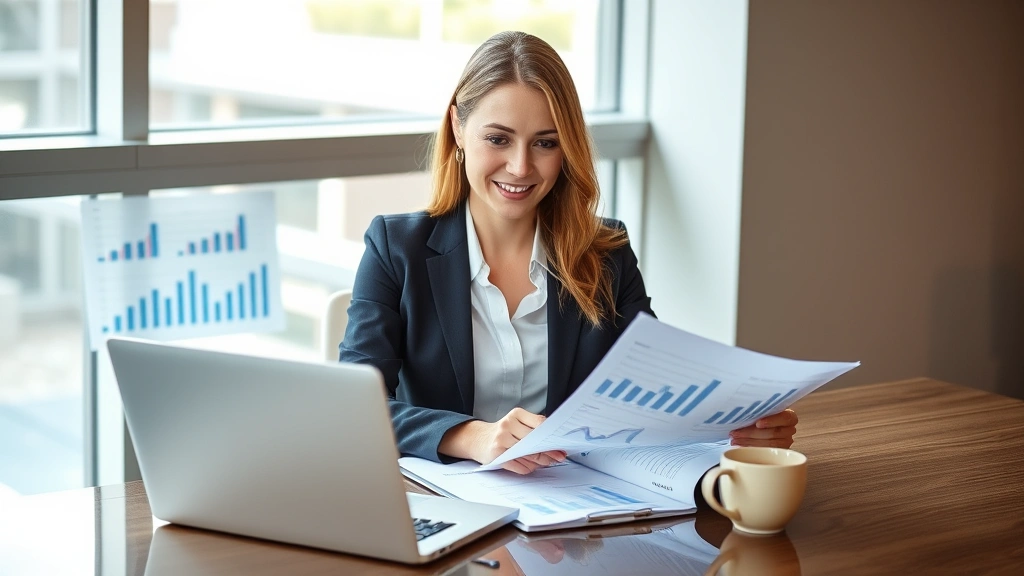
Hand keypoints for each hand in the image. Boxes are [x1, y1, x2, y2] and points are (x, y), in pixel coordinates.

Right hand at [439, 407, 566, 473]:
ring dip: (541, 462)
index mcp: (516, 415)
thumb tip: (554, 440)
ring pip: (529, 455)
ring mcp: (501, 441)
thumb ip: (533, 427)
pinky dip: (528, 468)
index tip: (561, 443)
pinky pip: (520, 466)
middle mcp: (508, 426)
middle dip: (550, 451)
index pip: (540, 424)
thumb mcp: (516, 423)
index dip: (552, 435)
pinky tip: (531, 466)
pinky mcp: (497, 455)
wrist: (477, 439)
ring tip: (546, 462)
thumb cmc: (502, 432)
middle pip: (535, 442)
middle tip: (559, 457)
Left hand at [728, 409, 797, 447]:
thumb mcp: (760, 410)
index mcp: (789, 416)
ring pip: (769, 444)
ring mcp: (785, 442)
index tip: (757, 423)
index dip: (772, 421)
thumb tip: (742, 411)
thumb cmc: (759, 415)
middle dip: (752, 433)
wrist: (759, 427)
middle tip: (735, 433)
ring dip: (749, 442)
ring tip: (734, 440)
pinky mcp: (778, 452)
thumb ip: (757, 410)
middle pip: (774, 433)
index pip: (786, 418)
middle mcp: (789, 430)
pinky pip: (765, 452)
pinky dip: (750, 448)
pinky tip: (739, 446)